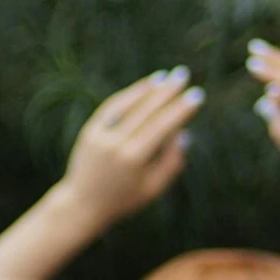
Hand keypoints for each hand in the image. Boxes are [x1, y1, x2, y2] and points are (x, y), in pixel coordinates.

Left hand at [61, 67, 202, 227]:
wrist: (83, 204)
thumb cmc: (124, 199)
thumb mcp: (153, 188)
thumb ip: (171, 163)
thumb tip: (184, 133)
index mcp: (133, 159)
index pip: (161, 127)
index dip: (180, 110)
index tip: (196, 95)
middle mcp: (115, 144)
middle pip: (145, 111)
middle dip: (166, 92)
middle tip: (183, 75)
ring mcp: (100, 135)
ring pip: (127, 105)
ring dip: (147, 89)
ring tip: (166, 77)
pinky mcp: (90, 131)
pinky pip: (112, 108)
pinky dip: (129, 95)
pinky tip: (144, 87)